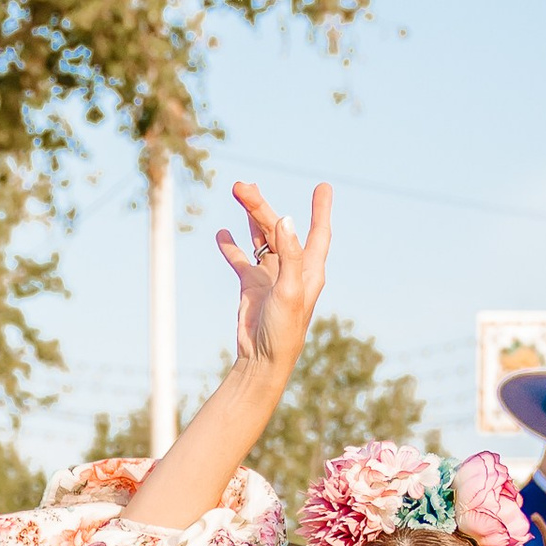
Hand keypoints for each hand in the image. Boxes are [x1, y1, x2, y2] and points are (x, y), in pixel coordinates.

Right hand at [213, 179, 332, 388]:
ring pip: (259, 237)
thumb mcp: (290, 290)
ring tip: (237, 192)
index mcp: (309, 268)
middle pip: (278, 227)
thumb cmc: (284, 330)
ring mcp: (270, 275)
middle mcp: (291, 268)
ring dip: (249, 217)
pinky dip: (231, 246)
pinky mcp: (251, 285)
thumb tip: (285, 219)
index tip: (323, 187)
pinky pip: (241, 259)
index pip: (318, 232)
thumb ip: (290, 254)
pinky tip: (222, 233)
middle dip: (261, 205)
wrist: (262, 359)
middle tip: (242, 186)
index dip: (320, 209)